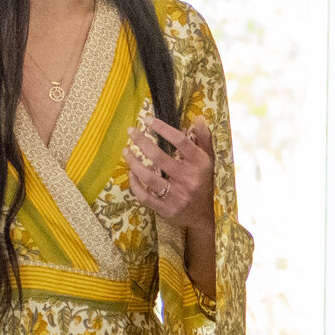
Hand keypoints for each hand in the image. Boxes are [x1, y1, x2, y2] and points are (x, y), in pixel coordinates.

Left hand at [126, 115, 215, 232]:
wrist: (205, 216)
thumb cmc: (204, 183)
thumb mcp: (209, 160)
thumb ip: (204, 139)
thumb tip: (197, 118)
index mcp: (199, 164)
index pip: (180, 141)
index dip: (162, 128)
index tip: (147, 119)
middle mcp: (188, 179)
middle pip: (159, 157)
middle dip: (141, 141)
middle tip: (130, 131)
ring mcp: (177, 196)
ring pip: (148, 177)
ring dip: (133, 162)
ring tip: (126, 151)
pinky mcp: (167, 209)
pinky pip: (145, 196)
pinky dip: (134, 184)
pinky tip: (130, 174)